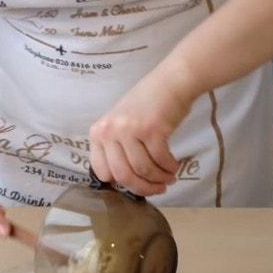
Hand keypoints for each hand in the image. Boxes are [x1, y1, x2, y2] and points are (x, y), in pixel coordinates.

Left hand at [90, 72, 193, 195]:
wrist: (170, 82)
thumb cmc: (147, 105)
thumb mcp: (121, 124)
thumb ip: (117, 149)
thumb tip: (123, 181)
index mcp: (98, 133)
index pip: (102, 171)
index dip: (120, 183)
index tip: (136, 184)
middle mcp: (110, 131)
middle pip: (123, 175)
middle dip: (143, 188)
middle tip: (158, 189)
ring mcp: (129, 130)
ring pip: (144, 170)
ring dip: (160, 178)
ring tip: (169, 178)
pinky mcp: (151, 130)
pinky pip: (160, 160)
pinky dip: (169, 167)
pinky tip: (174, 166)